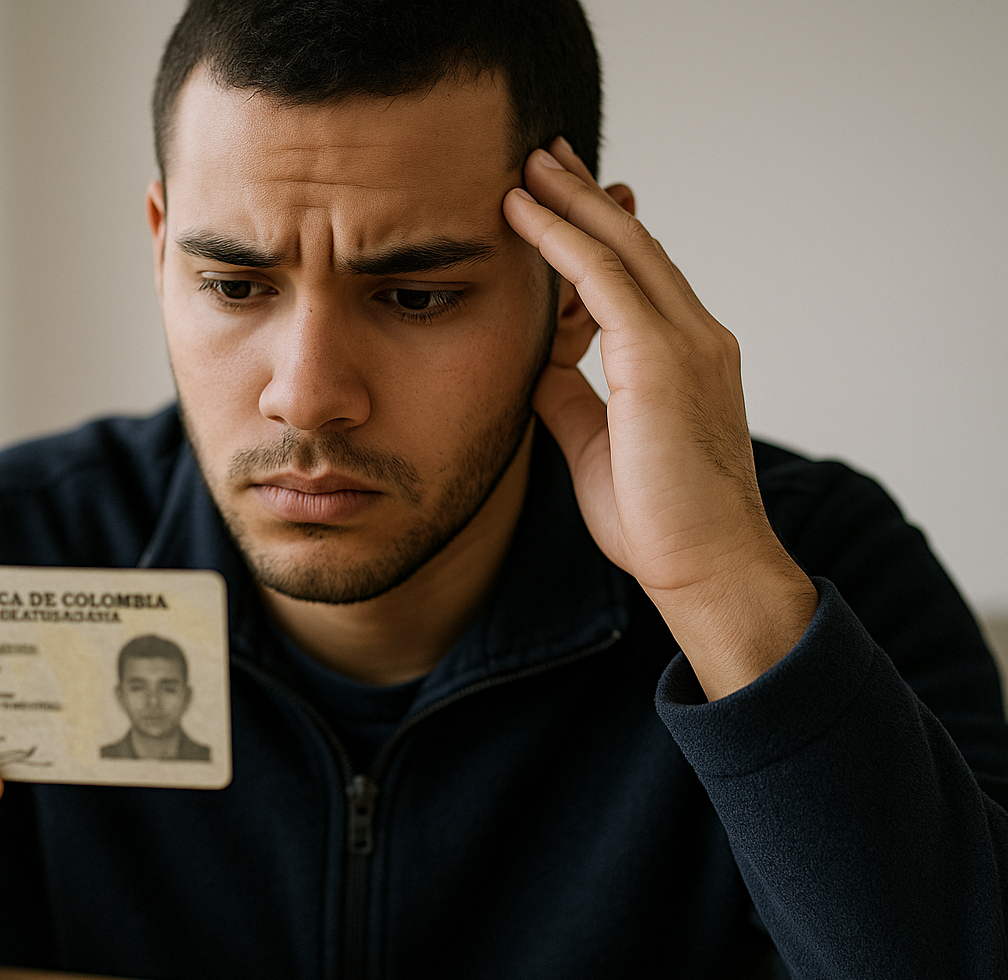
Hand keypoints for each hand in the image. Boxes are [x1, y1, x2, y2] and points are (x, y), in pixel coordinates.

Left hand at [504, 138, 817, 699]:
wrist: (708, 569)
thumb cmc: (661, 522)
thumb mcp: (597, 446)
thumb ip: (573, 398)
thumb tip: (539, 364)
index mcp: (685, 357)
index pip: (639, 277)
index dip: (597, 233)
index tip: (557, 201)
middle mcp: (695, 337)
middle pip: (634, 245)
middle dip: (585, 197)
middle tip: (543, 155)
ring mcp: (687, 343)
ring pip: (621, 248)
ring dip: (570, 202)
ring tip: (527, 166)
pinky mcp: (665, 358)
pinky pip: (605, 279)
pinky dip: (562, 241)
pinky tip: (526, 214)